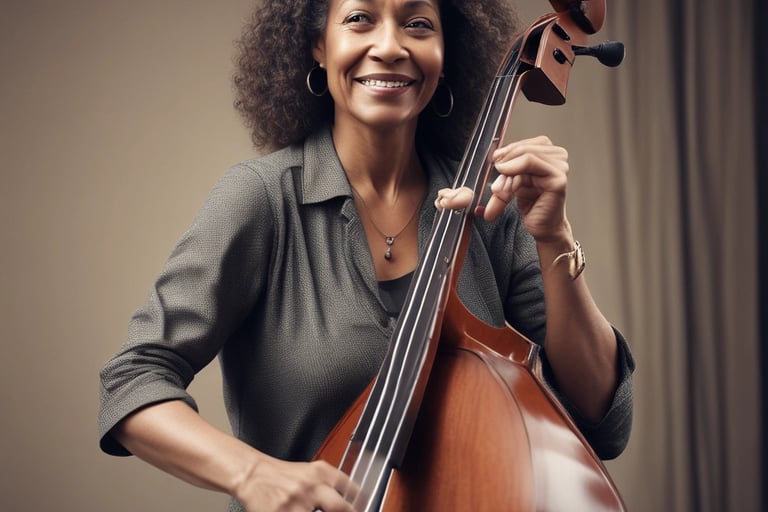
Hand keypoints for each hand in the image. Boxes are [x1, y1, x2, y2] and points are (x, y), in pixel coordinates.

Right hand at [234, 456, 356, 511]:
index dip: (358, 504)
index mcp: (321, 472)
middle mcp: (310, 486)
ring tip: (314, 511)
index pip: (350, 489)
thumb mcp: (310, 472)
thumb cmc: (283, 476)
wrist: (253, 475)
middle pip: (341, 508)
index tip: (360, 508)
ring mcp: (296, 503)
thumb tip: (354, 499)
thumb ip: (331, 483)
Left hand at [435, 135, 570, 242]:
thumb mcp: (512, 183)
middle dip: (506, 162)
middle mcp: (557, 157)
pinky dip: (516, 173)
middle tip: (496, 179)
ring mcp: (560, 167)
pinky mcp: (558, 180)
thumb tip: (493, 163)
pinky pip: (532, 165)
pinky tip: (510, 187)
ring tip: (503, 190)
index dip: (506, 151)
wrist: (542, 227)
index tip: (494, 161)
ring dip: (509, 171)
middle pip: (523, 148)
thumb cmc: (532, 205)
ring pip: (526, 155)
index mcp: (547, 154)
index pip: (523, 144)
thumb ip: (504, 172)